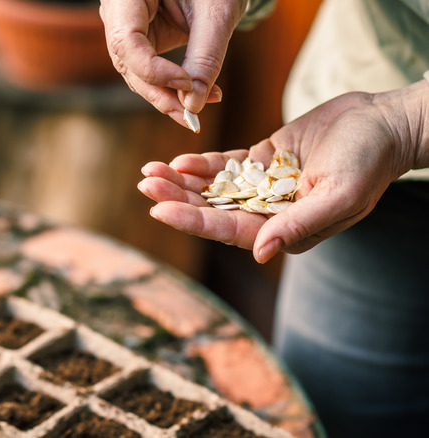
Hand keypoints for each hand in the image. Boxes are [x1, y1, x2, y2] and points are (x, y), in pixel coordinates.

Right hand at [99, 0, 246, 126]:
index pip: (126, 42)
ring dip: (166, 95)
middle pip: (128, 63)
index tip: (186, 84)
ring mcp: (125, 27)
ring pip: (136, 73)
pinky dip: (172, 86)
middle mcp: (117, 11)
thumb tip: (193, 105)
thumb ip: (206, 55)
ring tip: (199, 106)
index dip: (153, 70)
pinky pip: (148, 70)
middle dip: (160, 93)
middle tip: (191, 116)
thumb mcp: (217, 12)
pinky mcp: (139, 40)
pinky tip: (199, 94)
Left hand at [137, 90, 418, 262]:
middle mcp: (268, 212)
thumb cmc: (369, 163)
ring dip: (181, 181)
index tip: (158, 210)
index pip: (228, 228)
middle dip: (177, 198)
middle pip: (212, 208)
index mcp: (284, 230)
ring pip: (213, 187)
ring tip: (150, 171)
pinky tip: (179, 160)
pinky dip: (202, 164)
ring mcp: (263, 185)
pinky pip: (226, 165)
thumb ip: (298, 224)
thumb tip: (258, 252)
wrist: (383, 124)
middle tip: (145, 185)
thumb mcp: (339, 196)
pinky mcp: (263, 159)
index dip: (192, 220)